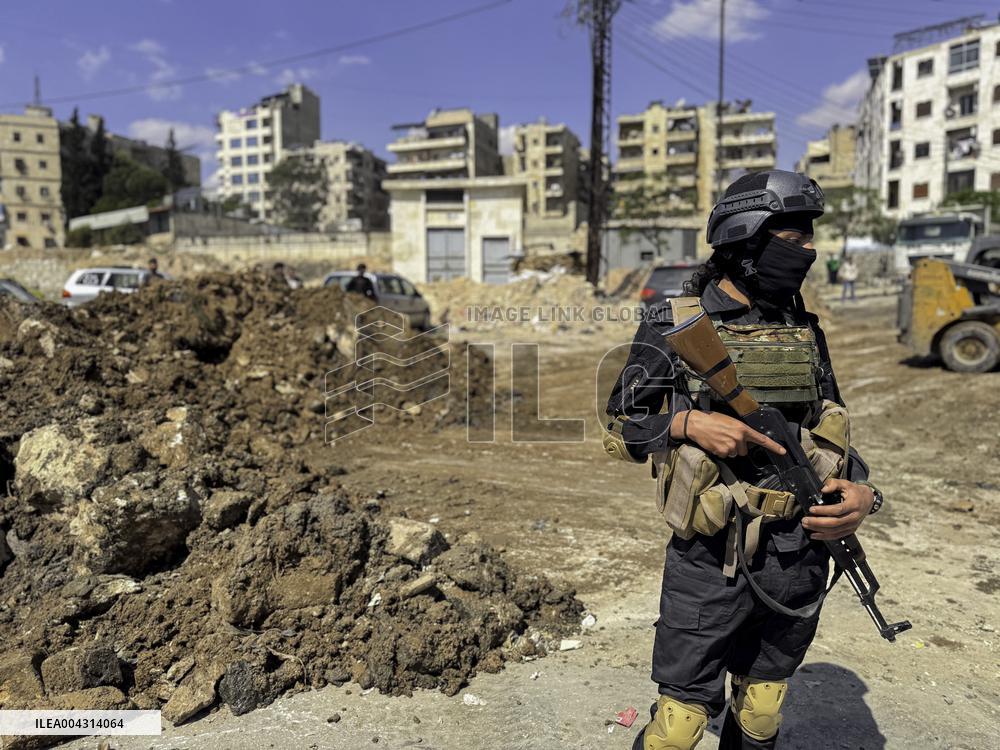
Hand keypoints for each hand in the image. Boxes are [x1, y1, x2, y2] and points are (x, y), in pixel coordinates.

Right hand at [671, 410, 785, 458]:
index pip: (761, 439)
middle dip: (737, 446)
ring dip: (728, 449)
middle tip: (726, 437)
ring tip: (719, 439)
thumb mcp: (730, 421)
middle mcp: (738, 438)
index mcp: (742, 428)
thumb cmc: (712, 420)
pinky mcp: (722, 452)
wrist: (696, 423)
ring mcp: (730, 446)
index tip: (783, 451)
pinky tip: (715, 443)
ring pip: (734, 454)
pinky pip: (725, 456)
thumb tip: (745, 440)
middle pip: (744, 450)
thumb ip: (740, 431)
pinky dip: (720, 451)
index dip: (774, 446)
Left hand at [801, 479, 874, 539]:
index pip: (837, 510)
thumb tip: (823, 489)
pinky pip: (837, 536)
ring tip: (806, 525)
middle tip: (805, 520)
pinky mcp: (850, 530)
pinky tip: (814, 535)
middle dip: (817, 522)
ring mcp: (853, 525)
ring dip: (818, 530)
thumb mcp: (845, 483)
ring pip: (834, 531)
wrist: (868, 500)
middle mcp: (854, 517)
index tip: (811, 509)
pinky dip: (825, 537)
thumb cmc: (854, 491)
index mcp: (853, 505)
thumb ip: (834, 484)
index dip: (824, 510)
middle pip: (834, 523)